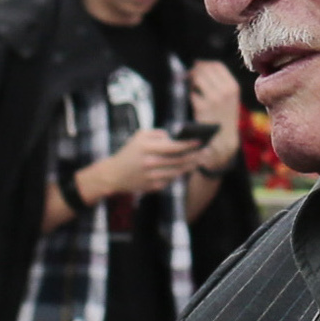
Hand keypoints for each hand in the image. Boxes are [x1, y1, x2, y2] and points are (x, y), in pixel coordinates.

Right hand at [83, 129, 201, 198]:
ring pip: (178, 171)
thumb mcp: (140, 136)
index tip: (199, 141)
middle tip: (205, 152)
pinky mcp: (153, 186)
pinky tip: (186, 168)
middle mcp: (150, 162)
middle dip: (194, 156)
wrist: (113, 174)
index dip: (189, 144)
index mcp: (147, 148)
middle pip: (179, 160)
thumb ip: (159, 134)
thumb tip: (175, 137)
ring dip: (190, 166)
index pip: (173, 146)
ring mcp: (152, 176)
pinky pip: (171, 180)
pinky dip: (179, 174)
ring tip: (199, 160)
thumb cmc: (129, 152)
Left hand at [188, 61, 241, 164]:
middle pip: (205, 69)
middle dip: (194, 70)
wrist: (223, 140)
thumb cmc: (223, 117)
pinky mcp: (203, 107)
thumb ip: (218, 82)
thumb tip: (197, 64)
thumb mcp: (228, 97)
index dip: (204, 64)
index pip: (216, 65)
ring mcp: (214, 98)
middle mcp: (225, 91)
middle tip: (189, 76)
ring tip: (188, 85)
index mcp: (233, 87)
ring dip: (189, 79)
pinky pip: (191, 92)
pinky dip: (188, 93)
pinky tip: (189, 98)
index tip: (197, 68)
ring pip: (197, 78)